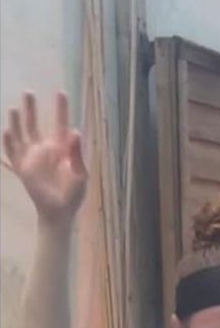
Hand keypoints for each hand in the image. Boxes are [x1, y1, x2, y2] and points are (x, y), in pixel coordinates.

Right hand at [2, 93, 87, 225]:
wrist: (59, 212)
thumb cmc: (73, 194)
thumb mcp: (80, 175)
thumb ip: (77, 154)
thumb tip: (76, 131)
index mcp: (61, 149)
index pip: (60, 124)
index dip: (61, 109)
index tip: (61, 92)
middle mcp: (44, 149)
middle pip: (35, 124)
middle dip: (32, 109)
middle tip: (29, 91)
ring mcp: (32, 157)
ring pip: (21, 133)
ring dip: (17, 121)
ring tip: (15, 108)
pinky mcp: (22, 167)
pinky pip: (12, 151)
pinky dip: (8, 141)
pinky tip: (7, 131)